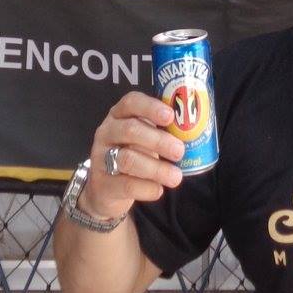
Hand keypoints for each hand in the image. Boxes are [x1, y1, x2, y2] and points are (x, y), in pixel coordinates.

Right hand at [81, 92, 184, 219]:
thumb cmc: (132, 154)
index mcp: (118, 115)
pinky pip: (126, 185)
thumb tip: (191, 132)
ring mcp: (100, 158)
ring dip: (156, 168)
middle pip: (131, 130)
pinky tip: (159, 190)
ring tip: (176, 177)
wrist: (105, 189)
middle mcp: (106, 132)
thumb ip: (159, 131)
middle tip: (179, 151)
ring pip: (128, 159)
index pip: (131, 102)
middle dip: (159, 140)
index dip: (151, 107)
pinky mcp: (103, 184)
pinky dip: (147, 188)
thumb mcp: (141, 138)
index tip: (170, 116)